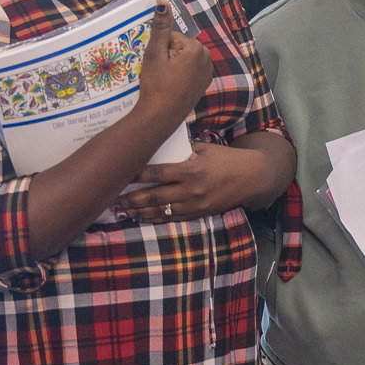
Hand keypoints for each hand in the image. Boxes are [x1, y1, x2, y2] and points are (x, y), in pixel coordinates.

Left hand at [122, 142, 275, 223]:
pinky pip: (172, 219)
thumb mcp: (204, 148)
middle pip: (153, 196)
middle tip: (113, 198)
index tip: (120, 173)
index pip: (156, 173)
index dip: (136, 175)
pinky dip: (155, 219)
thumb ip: (181, 151)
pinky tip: (142, 218)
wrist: (251, 178)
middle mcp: (190, 189)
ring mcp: (194, 205)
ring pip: (160, 211)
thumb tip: (158, 144)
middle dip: (131, 199)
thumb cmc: (225, 159)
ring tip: (122, 211)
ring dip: (139, 212)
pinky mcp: (198, 214)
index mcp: (191, 169)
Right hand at [133, 3, 211, 127]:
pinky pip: (189, 71)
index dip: (160, 49)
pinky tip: (171, 86)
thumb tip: (162, 2)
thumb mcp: (154, 54)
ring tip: (164, 79)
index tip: (156, 64)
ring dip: (172, 65)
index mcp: (197, 48)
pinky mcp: (204, 84)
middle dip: (167, 56)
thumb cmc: (156, 85)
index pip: (172, 37)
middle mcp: (207, 58)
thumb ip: (160, 27)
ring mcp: (208, 73)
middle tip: (159, 72)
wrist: (161, 116)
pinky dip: (180, 75)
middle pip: (180, 47)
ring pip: (184, 59)